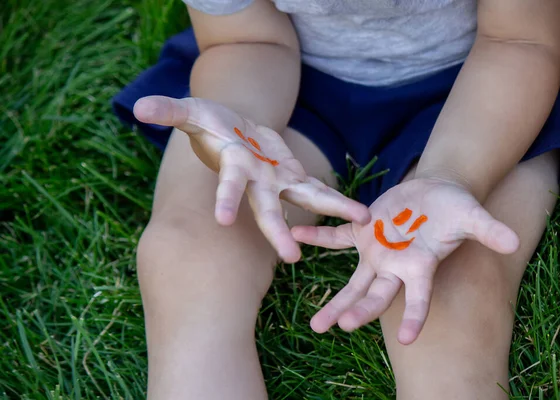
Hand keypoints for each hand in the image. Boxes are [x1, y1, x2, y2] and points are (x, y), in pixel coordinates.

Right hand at [133, 96, 369, 262]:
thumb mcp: (191, 111)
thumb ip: (169, 110)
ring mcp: (278, 179)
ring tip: (360, 221)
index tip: (223, 222)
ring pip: (306, 198)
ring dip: (332, 209)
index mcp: (234, 167)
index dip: (226, 199)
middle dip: (277, 232)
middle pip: (267, 209)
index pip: (229, 185)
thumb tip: (139, 107)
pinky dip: (337, 202)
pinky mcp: (294, 173)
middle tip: (291, 258)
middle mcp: (258, 181)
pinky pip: (318, 188)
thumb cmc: (211, 123)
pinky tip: (361, 215)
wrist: (234, 128)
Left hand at [291, 177, 518, 343]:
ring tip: (315, 326)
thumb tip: (514, 241)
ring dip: (334, 301)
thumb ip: (488, 230)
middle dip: (359, 312)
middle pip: (375, 296)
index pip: (418, 299)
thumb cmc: (456, 208)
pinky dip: (319, 237)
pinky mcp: (362, 233)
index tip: (409, 340)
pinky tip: (298, 236)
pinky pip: (336, 238)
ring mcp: (376, 253)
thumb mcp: (472, 215)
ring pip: (352, 281)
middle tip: (340, 327)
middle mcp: (395, 267)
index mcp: (421, 267)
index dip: (415, 317)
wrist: (434, 193)